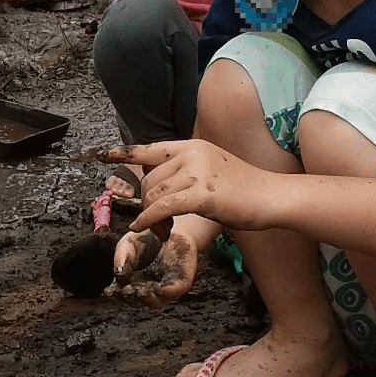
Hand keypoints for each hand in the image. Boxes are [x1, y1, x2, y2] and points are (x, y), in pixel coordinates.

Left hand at [107, 140, 279, 231]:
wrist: (273, 196)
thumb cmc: (244, 188)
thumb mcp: (212, 168)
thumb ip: (186, 169)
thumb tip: (158, 180)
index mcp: (192, 145)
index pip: (150, 147)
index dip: (124, 153)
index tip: (103, 155)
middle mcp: (192, 154)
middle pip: (149, 180)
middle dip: (147, 205)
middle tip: (158, 225)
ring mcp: (197, 172)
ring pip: (154, 196)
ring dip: (152, 218)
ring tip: (164, 231)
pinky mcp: (202, 194)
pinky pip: (163, 208)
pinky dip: (151, 220)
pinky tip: (148, 229)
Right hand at [112, 226, 200, 307]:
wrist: (170, 226)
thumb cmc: (146, 238)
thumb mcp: (128, 245)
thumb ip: (121, 258)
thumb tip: (119, 275)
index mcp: (131, 282)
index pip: (120, 295)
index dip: (113, 296)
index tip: (109, 291)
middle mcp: (147, 288)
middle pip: (136, 302)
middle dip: (130, 298)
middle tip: (126, 291)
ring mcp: (164, 288)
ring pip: (155, 302)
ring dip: (147, 300)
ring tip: (141, 292)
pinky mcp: (180, 283)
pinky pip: (174, 292)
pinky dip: (167, 293)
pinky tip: (160, 289)